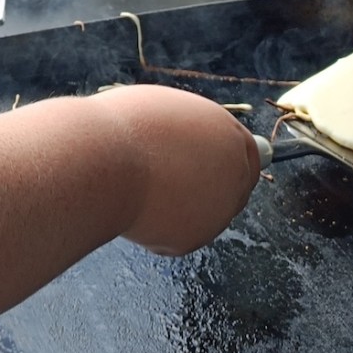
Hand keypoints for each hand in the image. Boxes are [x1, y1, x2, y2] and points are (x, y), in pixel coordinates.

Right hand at [99, 85, 259, 255]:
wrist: (103, 160)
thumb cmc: (126, 128)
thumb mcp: (170, 112)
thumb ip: (194, 132)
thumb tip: (192, 143)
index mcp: (230, 137)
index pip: (249, 153)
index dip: (226, 159)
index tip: (211, 164)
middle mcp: (234, 175)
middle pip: (233, 187)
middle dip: (208, 186)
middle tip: (173, 179)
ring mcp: (218, 211)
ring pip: (202, 213)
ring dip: (181, 205)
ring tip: (144, 184)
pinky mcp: (193, 239)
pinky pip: (177, 234)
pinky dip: (157, 226)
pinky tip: (138, 205)